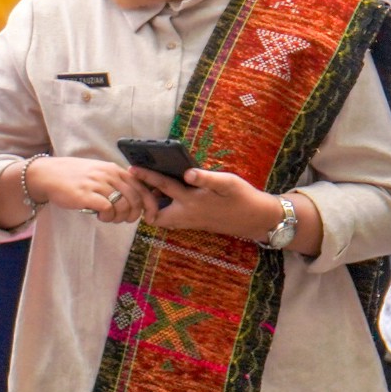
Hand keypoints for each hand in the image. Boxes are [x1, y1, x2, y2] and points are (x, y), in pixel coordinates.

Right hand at [24, 155, 157, 222]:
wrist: (47, 175)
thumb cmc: (72, 176)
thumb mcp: (98, 172)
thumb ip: (115, 180)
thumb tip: (135, 198)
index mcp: (114, 169)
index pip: (142, 187)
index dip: (151, 205)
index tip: (151, 217)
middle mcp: (108, 174)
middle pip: (135, 199)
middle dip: (135, 214)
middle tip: (125, 220)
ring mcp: (97, 184)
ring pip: (123, 205)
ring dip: (120, 217)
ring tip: (110, 218)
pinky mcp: (86, 195)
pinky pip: (107, 209)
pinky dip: (107, 217)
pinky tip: (100, 216)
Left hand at [132, 166, 280, 239]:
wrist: (258, 219)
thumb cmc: (244, 198)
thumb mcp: (228, 183)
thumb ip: (206, 178)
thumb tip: (187, 172)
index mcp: (192, 202)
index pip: (163, 187)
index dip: (146, 176)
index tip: (132, 168)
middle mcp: (187, 215)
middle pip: (155, 215)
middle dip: (145, 202)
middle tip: (141, 185)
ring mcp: (190, 222)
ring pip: (163, 220)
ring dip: (155, 206)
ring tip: (151, 188)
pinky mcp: (195, 224)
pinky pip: (172, 220)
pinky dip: (165, 209)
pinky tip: (168, 195)